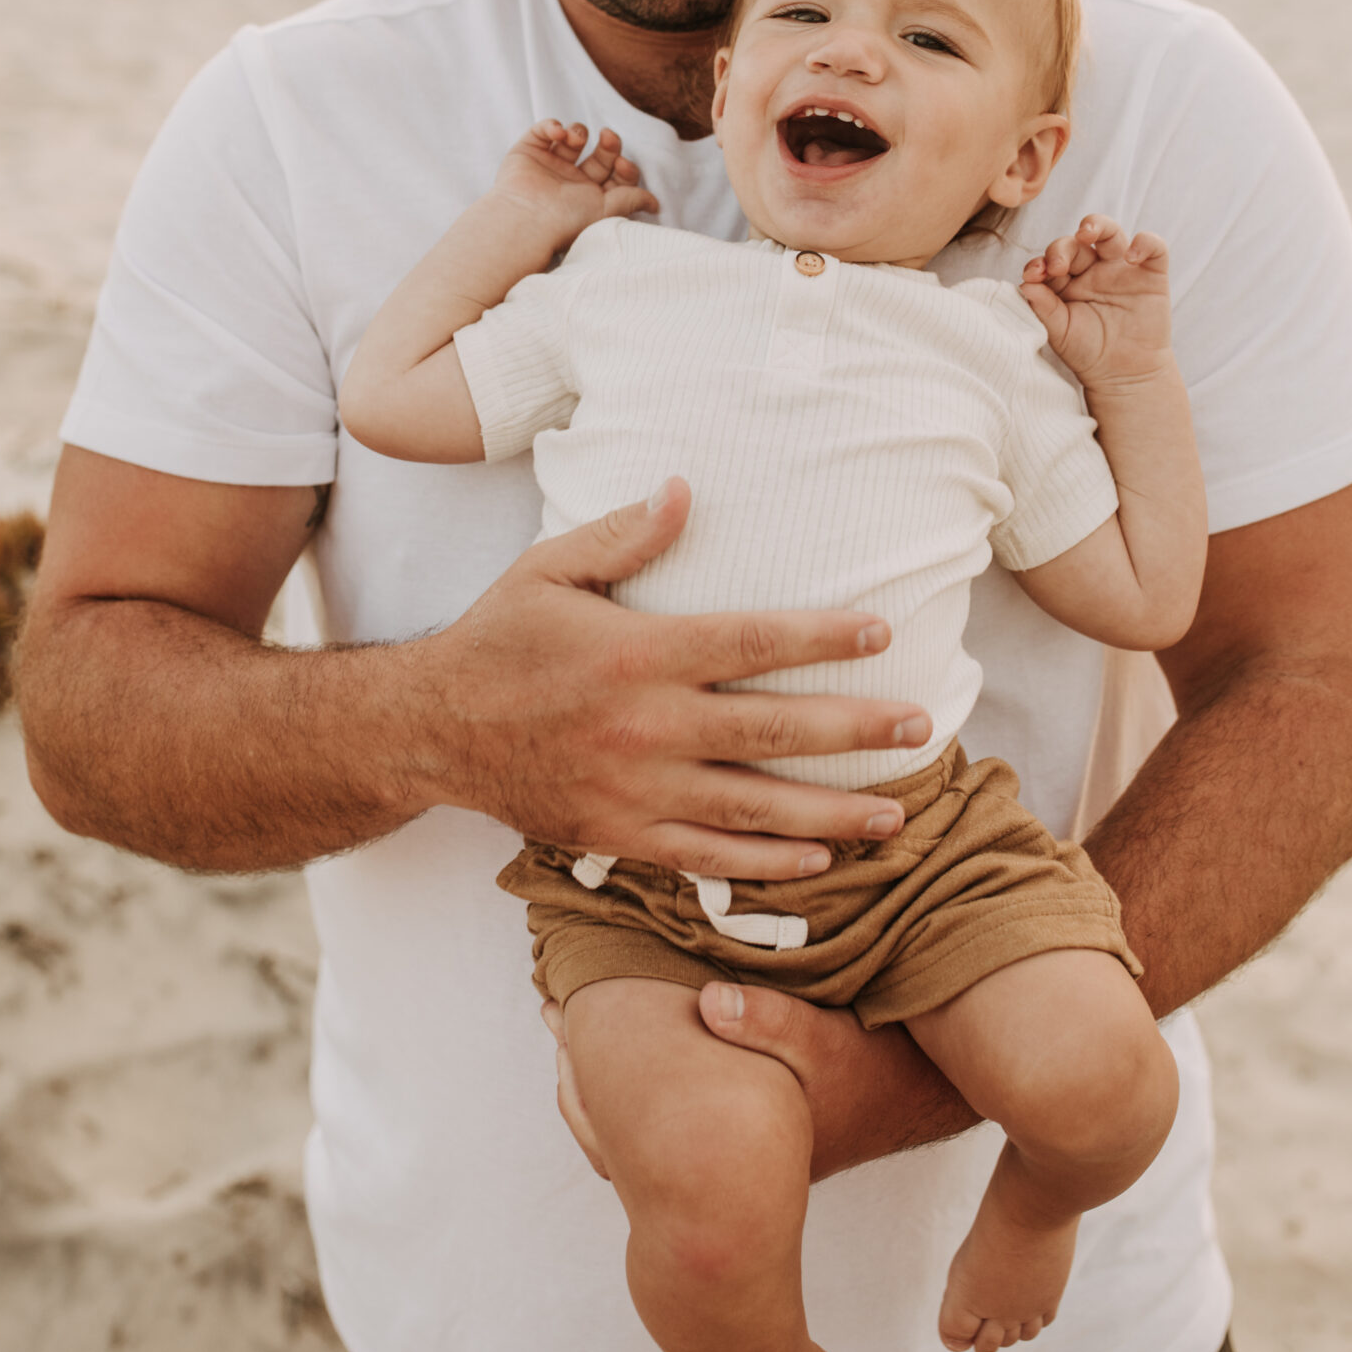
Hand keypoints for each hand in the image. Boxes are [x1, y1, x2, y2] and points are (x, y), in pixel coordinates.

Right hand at [410, 478, 930, 879]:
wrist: (431, 730)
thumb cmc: (499, 639)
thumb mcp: (549, 568)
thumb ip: (624, 535)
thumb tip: (686, 488)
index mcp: (637, 654)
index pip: (751, 643)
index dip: (822, 638)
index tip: (881, 633)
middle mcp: (645, 728)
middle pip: (773, 733)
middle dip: (854, 732)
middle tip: (919, 729)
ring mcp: (635, 792)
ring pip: (753, 809)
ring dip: (832, 816)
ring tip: (896, 815)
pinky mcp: (620, 837)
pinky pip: (707, 857)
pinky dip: (766, 862)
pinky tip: (818, 861)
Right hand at [490, 120, 658, 258]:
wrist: (526, 220)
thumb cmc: (566, 220)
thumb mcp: (607, 211)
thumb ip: (632, 200)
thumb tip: (655, 204)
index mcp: (592, 196)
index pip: (617, 174)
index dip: (624, 166)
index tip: (622, 165)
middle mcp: (573, 181)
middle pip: (601, 153)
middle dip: (609, 143)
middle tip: (608, 137)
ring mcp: (550, 165)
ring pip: (574, 136)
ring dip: (580, 132)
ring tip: (574, 141)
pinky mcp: (528, 152)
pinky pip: (544, 130)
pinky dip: (552, 125)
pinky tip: (557, 133)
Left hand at [540, 983, 979, 1183]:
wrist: (921, 1103)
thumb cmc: (873, 1070)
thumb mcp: (825, 1041)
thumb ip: (770, 1021)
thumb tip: (709, 1000)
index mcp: (718, 1134)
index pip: (624, 1109)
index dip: (583, 1058)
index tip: (552, 1004)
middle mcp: (713, 1157)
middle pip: (616, 1122)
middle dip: (580, 1066)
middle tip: (548, 1008)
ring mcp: (726, 1158)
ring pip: (636, 1129)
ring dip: (605, 1079)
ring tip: (574, 1027)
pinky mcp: (745, 1145)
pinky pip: (667, 1128)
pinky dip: (639, 1091)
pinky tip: (640, 1053)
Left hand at [1019, 216, 1174, 389]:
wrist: (1124, 375)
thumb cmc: (1087, 352)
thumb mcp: (1060, 332)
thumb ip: (1043, 307)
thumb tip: (1024, 284)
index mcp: (1066, 281)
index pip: (1050, 260)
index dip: (1040, 263)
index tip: (1033, 275)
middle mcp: (1092, 270)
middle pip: (1075, 243)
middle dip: (1061, 249)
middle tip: (1056, 267)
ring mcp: (1121, 269)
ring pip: (1109, 232)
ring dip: (1096, 225)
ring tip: (1086, 232)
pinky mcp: (1151, 273)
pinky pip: (1152, 246)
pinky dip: (1144, 243)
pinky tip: (1131, 257)